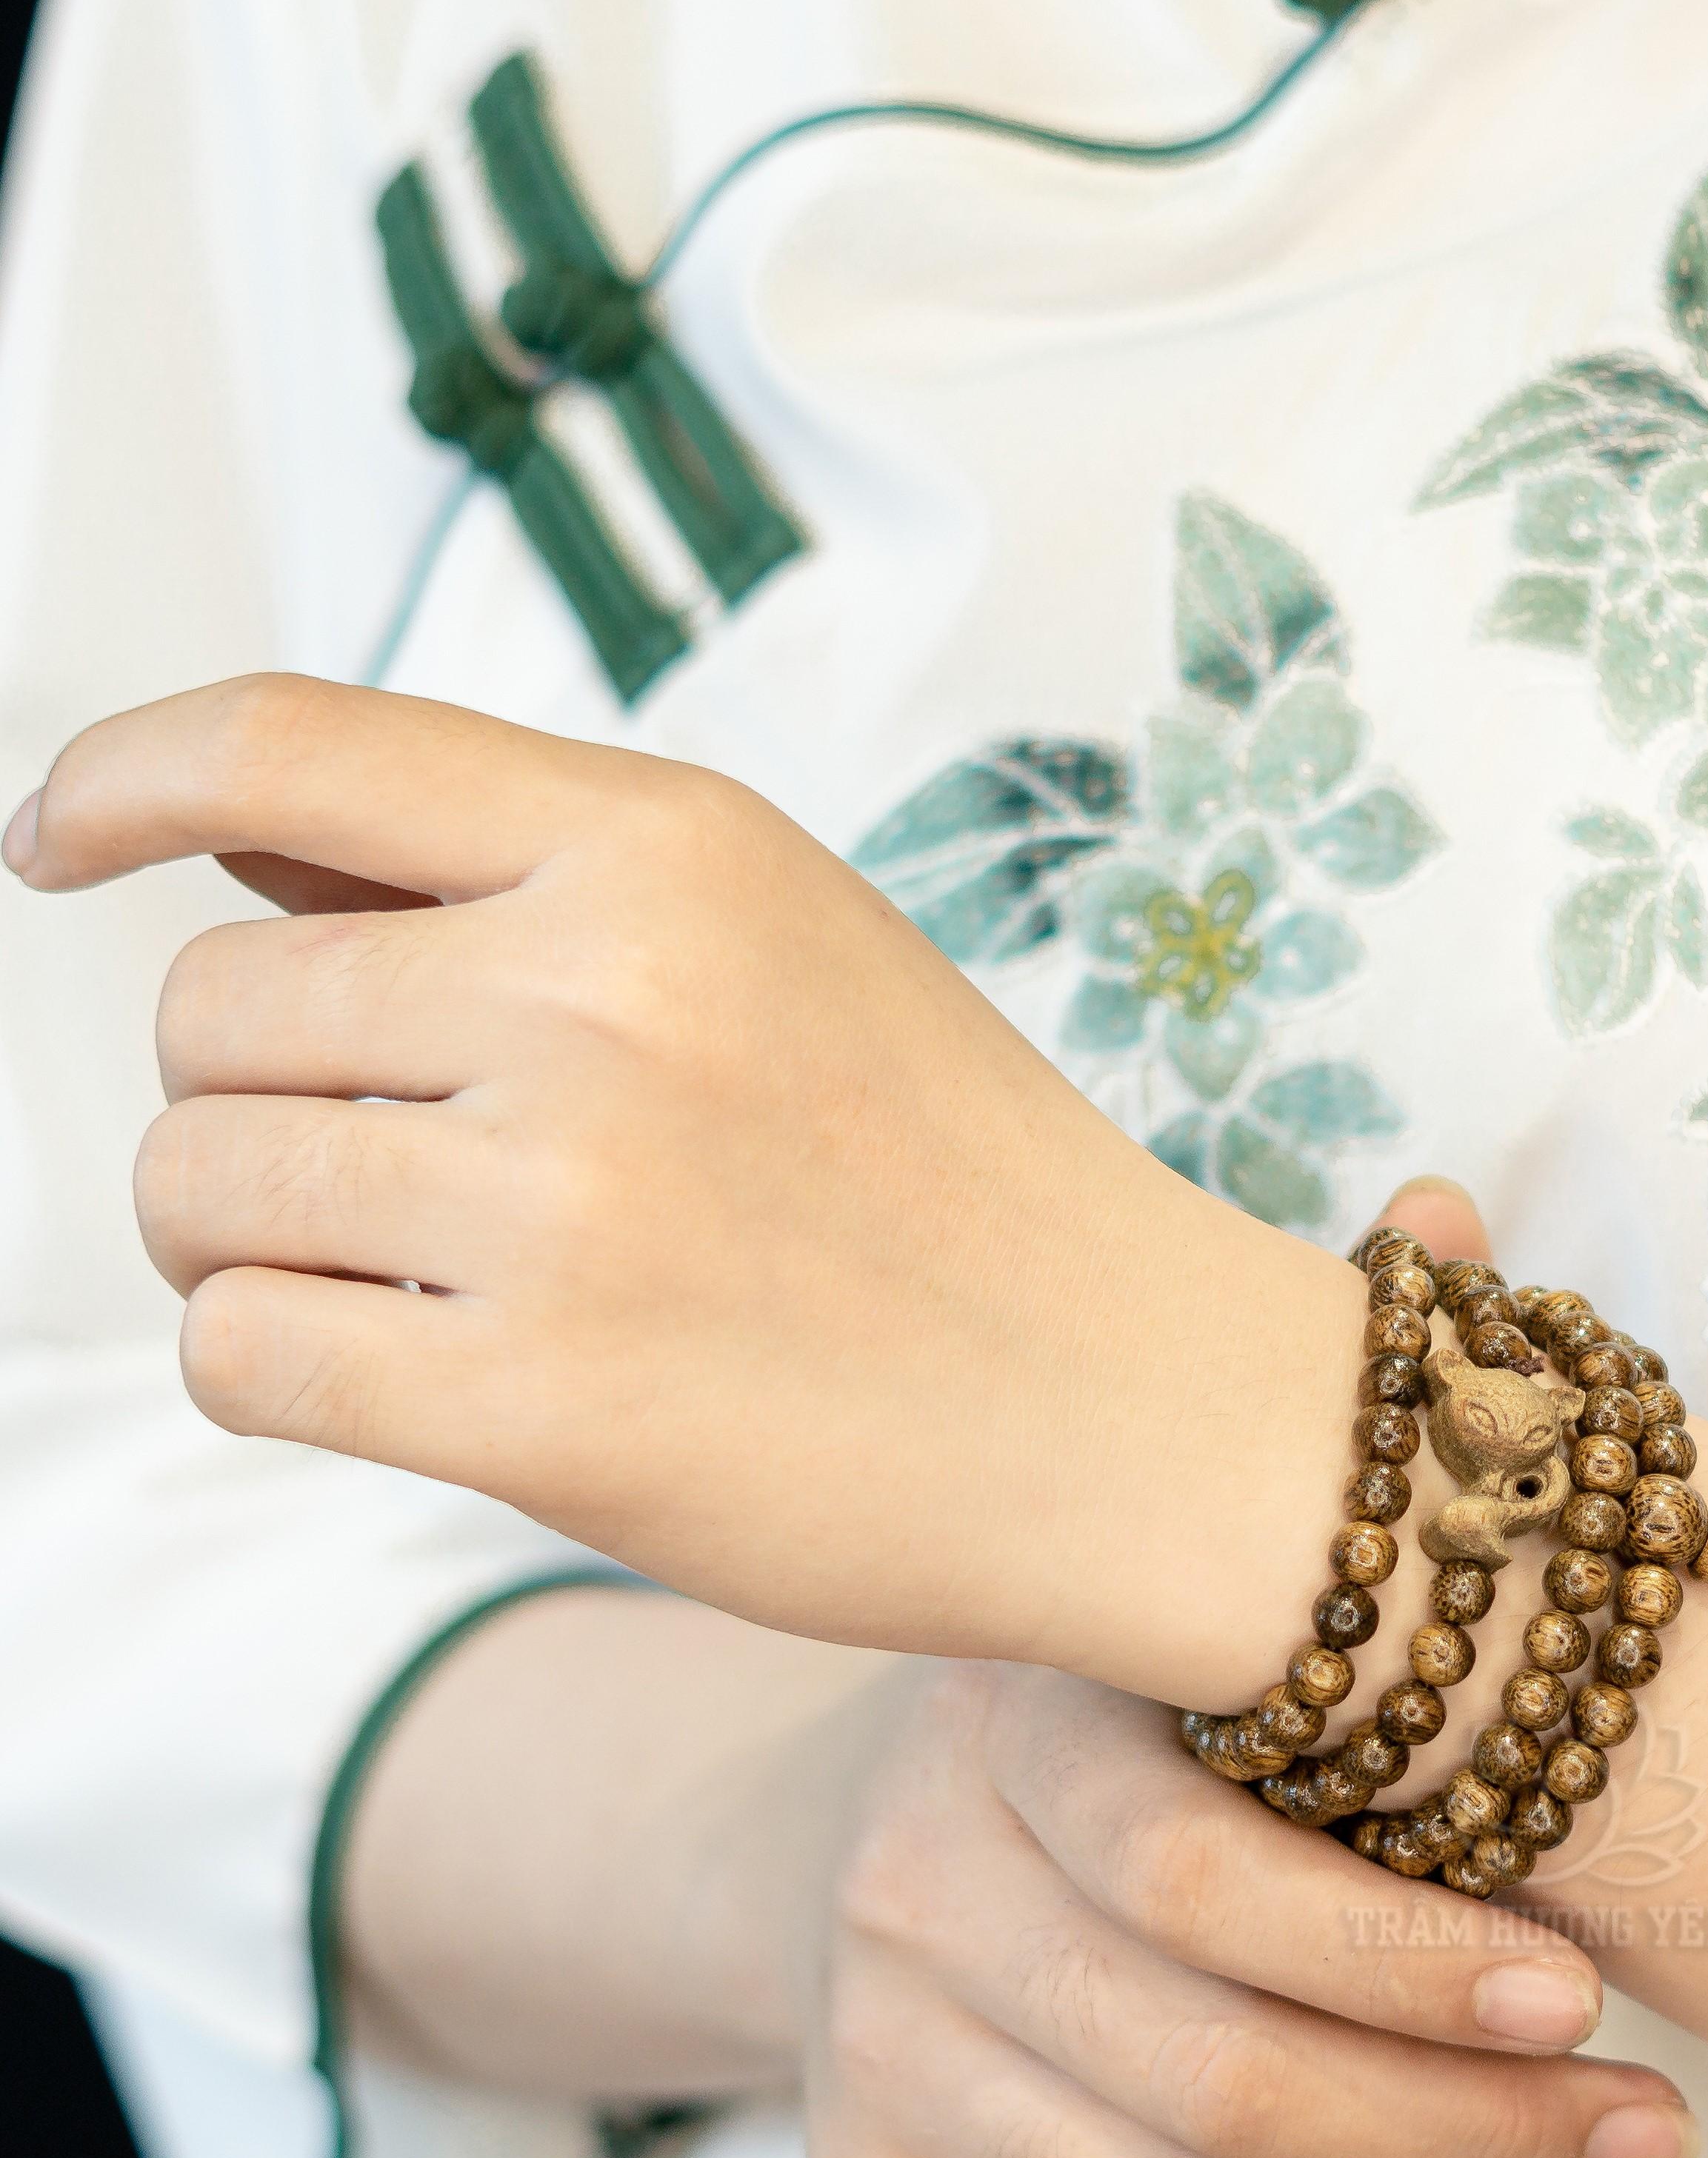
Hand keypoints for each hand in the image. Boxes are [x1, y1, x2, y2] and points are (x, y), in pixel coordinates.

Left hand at [4, 679, 1350, 1694]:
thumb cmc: (966, 1187)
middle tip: (380, 1180)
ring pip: (196, 1185)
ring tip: (417, 1284)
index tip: (53, 841)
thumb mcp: (790, 952)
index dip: (116, 775)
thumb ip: (528, 886)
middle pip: (210, 1008)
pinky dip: (283, 1367)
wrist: (1148, 1413)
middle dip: (251, 1100)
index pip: (286, 744)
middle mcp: (611, 994)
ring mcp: (575, 1200)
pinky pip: (244, 1353)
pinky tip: (415, 1377)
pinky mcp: (544, 1406)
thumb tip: (226, 853)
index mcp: (676, 849)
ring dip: (252, 1243)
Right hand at [803, 1660, 1699, 2157]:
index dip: (1403, 1963)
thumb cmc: (1133, 1728)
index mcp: (1018, 1722)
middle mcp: (918, 1888)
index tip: (1588, 2000)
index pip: (1198, 1877)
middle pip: (1214, 2080)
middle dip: (1473, 2136)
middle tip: (1649, 2139)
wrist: (870, 1808)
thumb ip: (1358, 1750)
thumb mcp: (1216, 1668)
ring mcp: (875, 2054)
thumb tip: (1615, 1922)